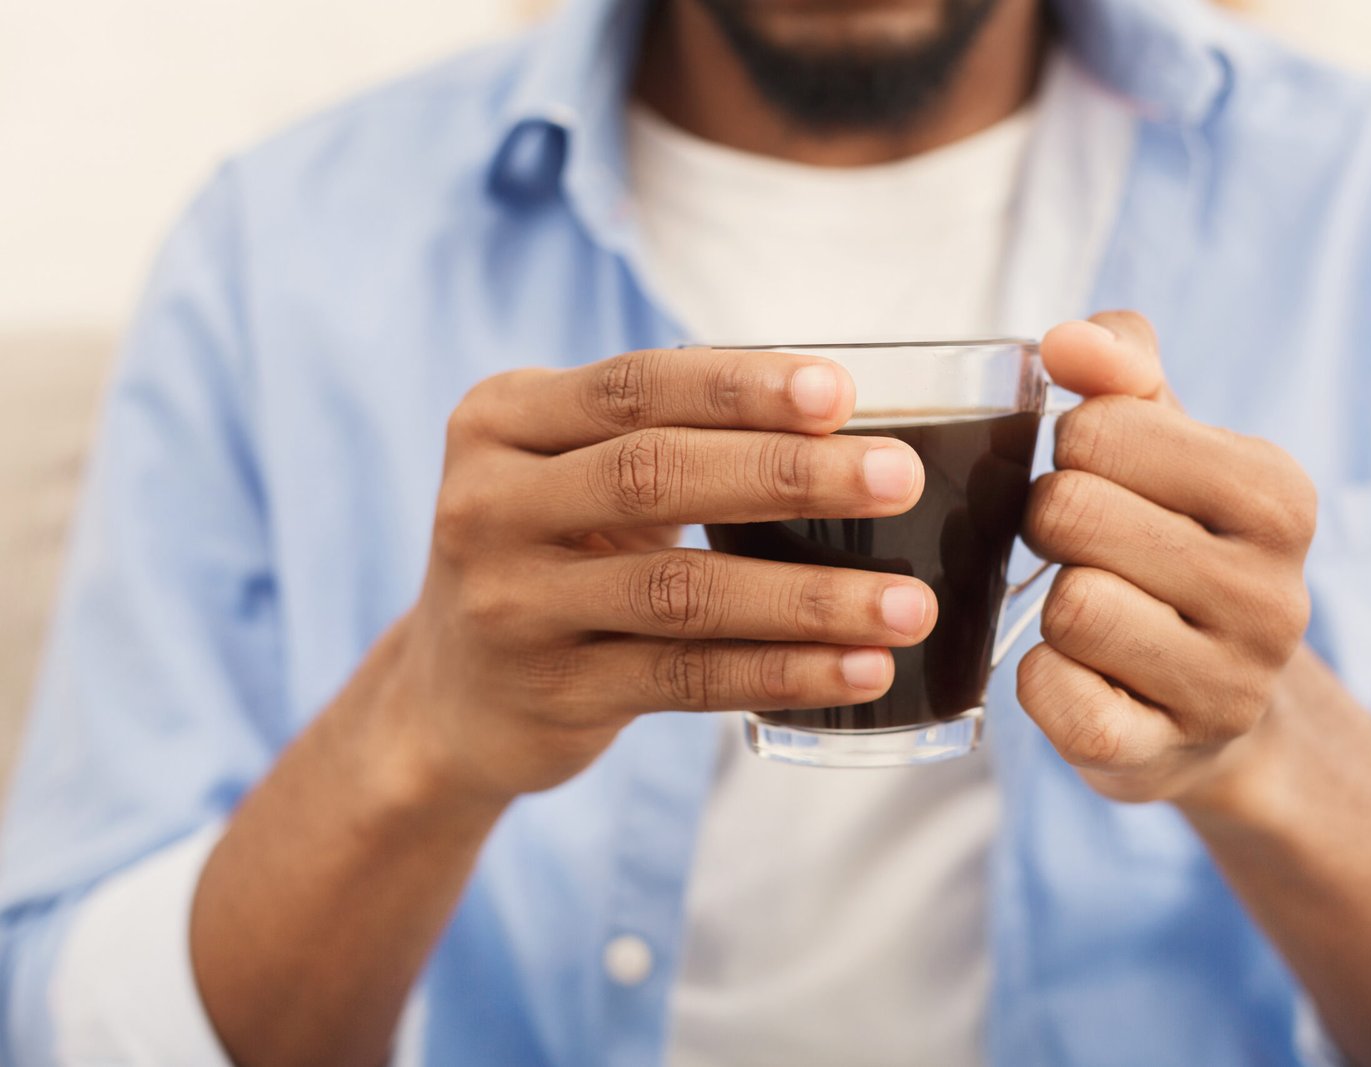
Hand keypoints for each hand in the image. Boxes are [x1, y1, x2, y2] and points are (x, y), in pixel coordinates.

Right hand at [379, 348, 935, 803]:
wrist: (451, 697)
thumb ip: (670, 438)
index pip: (634, 385)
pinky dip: (782, 673)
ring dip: (808, 598)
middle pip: (654, 474)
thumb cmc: (554, 553)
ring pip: (680, 591)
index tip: (841, 393)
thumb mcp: (574, 474)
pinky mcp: (550, 694)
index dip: (740, 387)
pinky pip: (684, 679)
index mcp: (503, 420)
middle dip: (788, 476)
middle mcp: (488, 503)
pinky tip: (860, 671)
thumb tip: (852, 426)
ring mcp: (511, 605)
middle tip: (898, 480)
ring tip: (907, 604)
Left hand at [1017, 312, 1316, 804]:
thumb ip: (1124, 368)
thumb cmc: (1176, 547)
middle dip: (1051, 526)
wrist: (1217, 711)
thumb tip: (1066, 341)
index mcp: (1276, 494)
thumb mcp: (1169, 444)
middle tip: (1084, 551)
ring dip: (1052, 607)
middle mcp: (1272, 594)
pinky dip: (1043, 680)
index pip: (1097, 431)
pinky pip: (1055, 694)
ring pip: (1068, 607)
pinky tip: (1082, 675)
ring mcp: (1227, 686)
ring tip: (1094, 614)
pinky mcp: (1162, 754)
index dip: (1070, 453)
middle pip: (1069, 513)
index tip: (1104, 483)